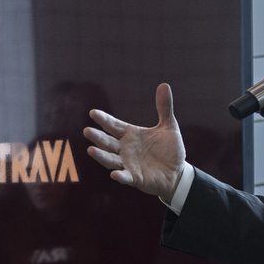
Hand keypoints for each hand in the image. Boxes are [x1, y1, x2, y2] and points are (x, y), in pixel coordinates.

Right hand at [84, 83, 186, 200]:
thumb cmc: (169, 150)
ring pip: (110, 159)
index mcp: (131, 135)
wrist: (177, 172)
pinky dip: (120, 175)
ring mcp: (128, 164)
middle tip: (87, 131)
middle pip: (107, 142)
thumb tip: (164, 85)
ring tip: (91, 150)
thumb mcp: (168, 127)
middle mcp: (125, 149)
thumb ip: (164, 108)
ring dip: (101, 156)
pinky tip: (114, 174)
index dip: (104, 120)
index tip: (93, 113)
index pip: (113, 126)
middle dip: (97, 137)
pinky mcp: (135, 178)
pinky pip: (125, 177)